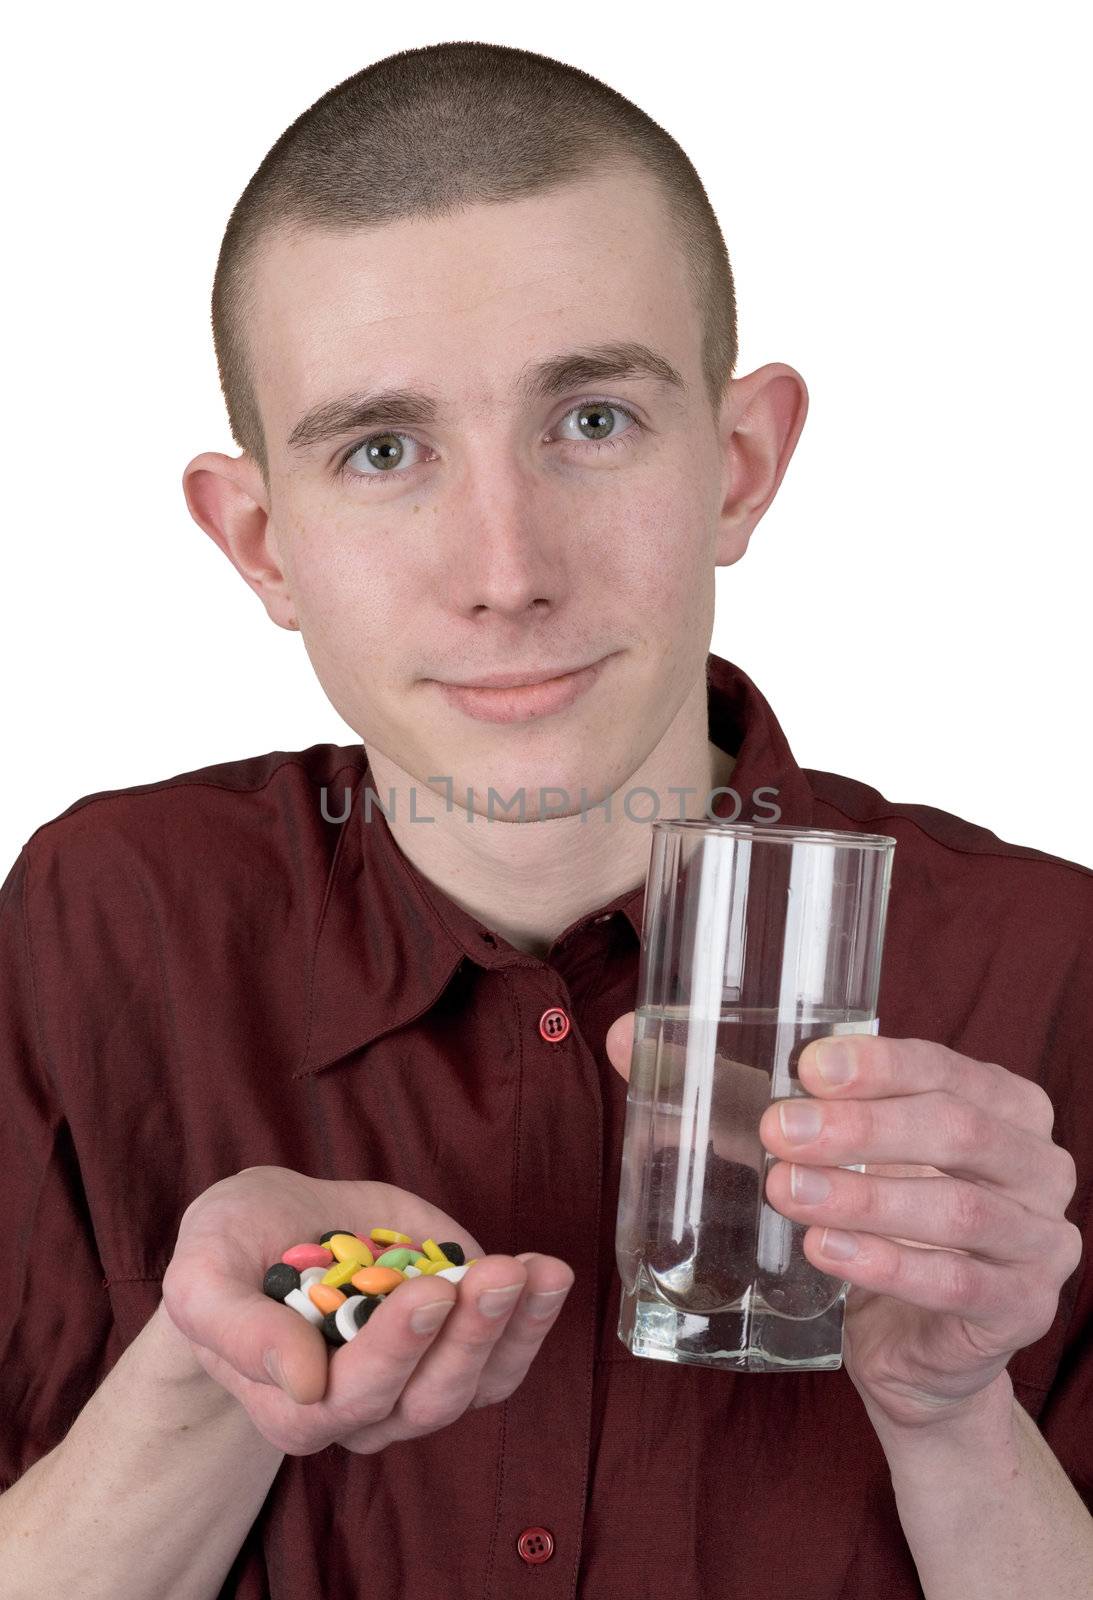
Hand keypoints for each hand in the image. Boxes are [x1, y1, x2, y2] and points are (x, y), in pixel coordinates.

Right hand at [160, 1165, 573, 1455]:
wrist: (269, 1230)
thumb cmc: (231, 1252)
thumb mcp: (202, 1271)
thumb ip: (235, 1328)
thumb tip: (301, 1378)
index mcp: (293, 1405)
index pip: (351, 1398)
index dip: (395, 1349)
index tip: (428, 1291)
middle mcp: (362, 1410)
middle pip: (426, 1399)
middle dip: (466, 1335)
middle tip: (496, 1275)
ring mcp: (417, 1383)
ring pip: (476, 1385)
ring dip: (513, 1329)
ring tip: (533, 1271)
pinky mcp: (457, 1347)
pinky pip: (506, 1356)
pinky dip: (535, 1319)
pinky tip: (550, 1273)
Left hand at [604, 1014, 1081, 1428]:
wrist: (907, 1348)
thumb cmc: (867, 1219)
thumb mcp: (815, 1151)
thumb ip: (734, 1091)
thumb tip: (627, 1036)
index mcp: (998, 1102)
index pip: (945, 1066)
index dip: (881, 1063)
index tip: (809, 1065)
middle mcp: (1034, 1162)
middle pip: (958, 1129)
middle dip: (863, 1128)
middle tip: (778, 1132)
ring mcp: (1039, 1240)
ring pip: (957, 1208)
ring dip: (866, 1196)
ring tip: (786, 1194)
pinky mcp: (1021, 1309)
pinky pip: (957, 1283)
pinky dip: (888, 1265)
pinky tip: (825, 1252)